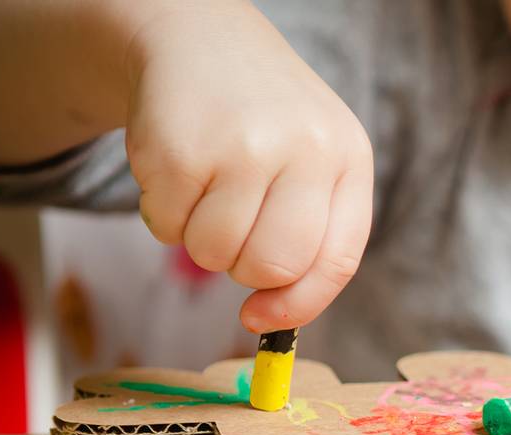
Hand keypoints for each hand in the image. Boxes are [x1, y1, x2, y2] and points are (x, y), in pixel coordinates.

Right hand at [123, 0, 372, 331]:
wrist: (196, 36)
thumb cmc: (261, 119)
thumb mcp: (311, 161)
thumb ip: (310, 238)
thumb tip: (268, 322)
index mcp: (348, 156)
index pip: (335, 261)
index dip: (298, 304)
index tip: (261, 318)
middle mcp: (304, 148)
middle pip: (272, 265)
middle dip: (242, 267)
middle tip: (230, 227)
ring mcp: (243, 146)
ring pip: (214, 254)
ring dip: (198, 238)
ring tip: (204, 187)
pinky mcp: (180, 148)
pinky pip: (165, 228)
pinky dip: (162, 214)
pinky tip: (176, 167)